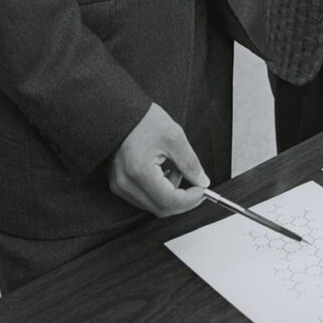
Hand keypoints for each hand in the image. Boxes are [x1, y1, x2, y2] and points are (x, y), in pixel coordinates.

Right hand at [107, 102, 209, 216]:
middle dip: (183, 200)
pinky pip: (144, 198)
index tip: (203, 190)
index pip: (169, 201)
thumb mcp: (175, 137)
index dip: (190, 199)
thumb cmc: (144, 120)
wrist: (122, 113)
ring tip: (177, 169)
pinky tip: (166, 172)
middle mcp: (126, 184)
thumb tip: (202, 181)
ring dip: (171, 194)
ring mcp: (120, 186)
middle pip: (161, 209)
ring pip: (154, 205)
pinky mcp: (119, 185)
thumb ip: (190, 163)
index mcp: (139, 172)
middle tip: (197, 185)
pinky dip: (160, 191)